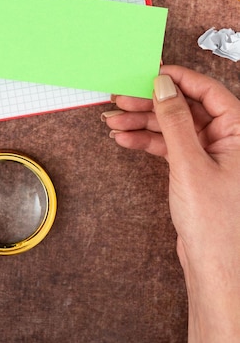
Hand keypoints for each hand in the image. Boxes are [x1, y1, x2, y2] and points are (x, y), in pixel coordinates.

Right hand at [102, 65, 239, 342]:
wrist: (214, 270)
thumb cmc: (214, 223)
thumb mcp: (189, 164)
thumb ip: (175, 120)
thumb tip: (164, 85)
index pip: (209, 92)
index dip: (179, 79)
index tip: (150, 73)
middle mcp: (228, 140)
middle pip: (186, 108)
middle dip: (151, 104)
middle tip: (121, 98)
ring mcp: (211, 155)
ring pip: (174, 126)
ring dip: (142, 123)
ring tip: (113, 121)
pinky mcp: (196, 170)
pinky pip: (169, 145)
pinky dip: (147, 142)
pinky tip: (125, 138)